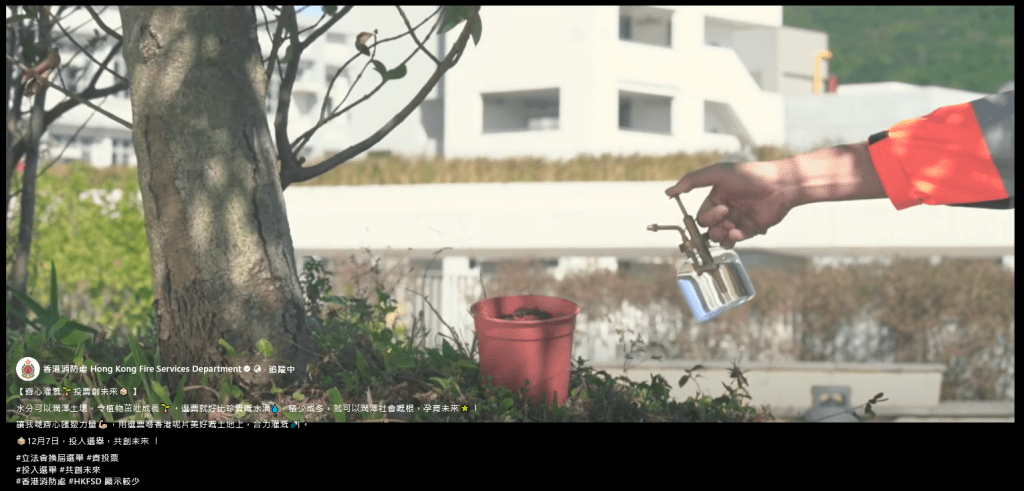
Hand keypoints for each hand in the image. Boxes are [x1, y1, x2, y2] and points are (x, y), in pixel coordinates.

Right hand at [665, 160, 798, 248]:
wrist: (780, 184)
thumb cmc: (750, 175)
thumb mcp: (718, 174)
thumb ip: (691, 182)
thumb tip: (668, 193)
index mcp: (717, 197)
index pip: (702, 216)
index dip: (707, 218)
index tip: (721, 210)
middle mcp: (726, 209)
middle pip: (709, 229)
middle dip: (714, 228)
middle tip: (726, 219)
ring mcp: (739, 220)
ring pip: (721, 237)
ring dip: (722, 236)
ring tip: (732, 228)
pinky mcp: (751, 229)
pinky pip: (737, 239)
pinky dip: (736, 237)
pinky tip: (740, 230)